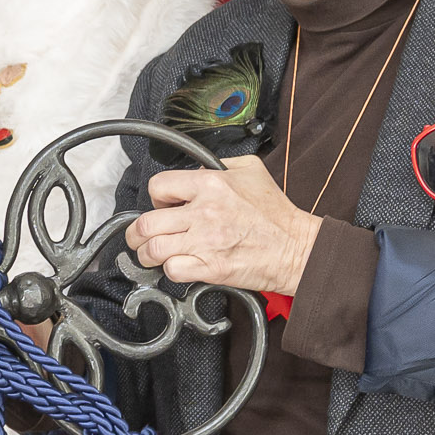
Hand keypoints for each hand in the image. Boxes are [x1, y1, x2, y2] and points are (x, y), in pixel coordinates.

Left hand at [128, 155, 319, 295]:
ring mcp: (205, 242)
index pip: (159, 186)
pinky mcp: (210, 268)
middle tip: (141, 236)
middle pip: (147, 222)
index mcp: (211, 184)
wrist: (296, 248)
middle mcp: (204, 212)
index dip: (156, 197)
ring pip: (153, 249)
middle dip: (137, 232)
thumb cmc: (276, 214)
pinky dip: (170, 270)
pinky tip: (178, 265)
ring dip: (148, 253)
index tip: (161, 206)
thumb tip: (194, 170)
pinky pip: (172, 270)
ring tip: (153, 254)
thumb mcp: (250, 170)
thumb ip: (218, 164)